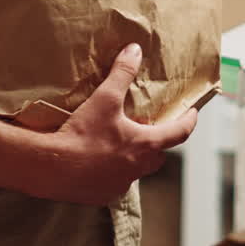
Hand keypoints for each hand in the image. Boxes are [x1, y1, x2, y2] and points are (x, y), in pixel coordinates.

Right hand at [32, 43, 197, 205]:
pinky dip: (111, 172)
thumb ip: (122, 73)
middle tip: (149, 129)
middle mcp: (138, 168)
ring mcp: (120, 184)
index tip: (192, 114)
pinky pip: (114, 182)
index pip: (179, 133)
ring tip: (119, 144)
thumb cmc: (82, 133)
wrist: (52, 168)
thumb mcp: (104, 98)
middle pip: (158, 156)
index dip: (189, 121)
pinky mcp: (102, 195)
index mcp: (145, 145)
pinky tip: (96, 161)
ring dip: (133, 158)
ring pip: (135, 170)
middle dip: (157, 143)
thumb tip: (135, 50)